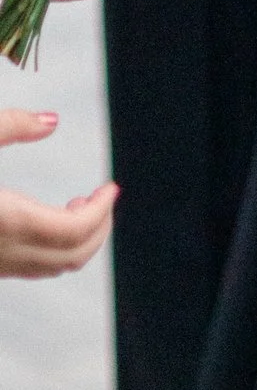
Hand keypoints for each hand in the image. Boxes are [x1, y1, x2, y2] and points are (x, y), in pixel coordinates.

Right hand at [0, 108, 117, 277]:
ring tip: (78, 204)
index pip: (72, 231)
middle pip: (70, 257)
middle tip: (104, 198)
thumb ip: (12, 126)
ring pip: (50, 268)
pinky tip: (47, 220)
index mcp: (6, 221)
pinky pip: (30, 268)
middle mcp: (1, 253)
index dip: (101, 212)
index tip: (112, 189)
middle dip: (98, 227)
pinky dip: (53, 249)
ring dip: (77, 240)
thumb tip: (52, 120)